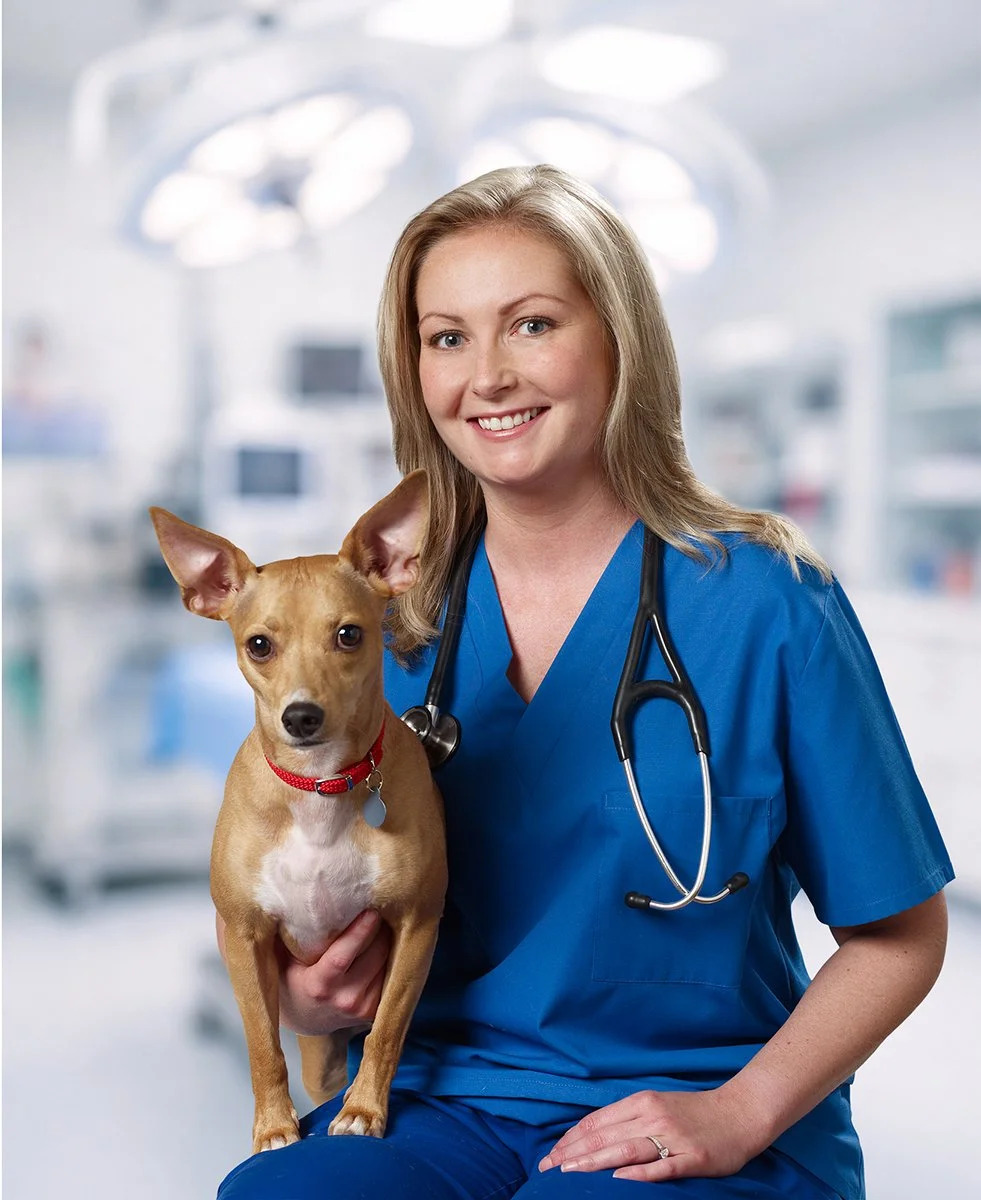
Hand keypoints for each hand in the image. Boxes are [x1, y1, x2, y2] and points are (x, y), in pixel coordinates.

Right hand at [215, 909, 391, 1035]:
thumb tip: (286, 891)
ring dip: (390, 936)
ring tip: (385, 915)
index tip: (371, 908)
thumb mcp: (284, 956)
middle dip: (380, 925)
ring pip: (388, 960)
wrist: (306, 1015)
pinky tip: (385, 937)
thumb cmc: (292, 972)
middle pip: (375, 953)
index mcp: (317, 985)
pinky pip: (393, 972)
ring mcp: (363, 1007)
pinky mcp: (378, 1010)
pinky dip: (392, 952)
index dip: (359, 932)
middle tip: (381, 898)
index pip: (341, 958)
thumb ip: (289, 930)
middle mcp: (343, 1000)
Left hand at [538, 1088, 764, 1181]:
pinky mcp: (693, 1158)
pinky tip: (619, 1179)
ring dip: (595, 1162)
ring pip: (626, 1149)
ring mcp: (673, 1138)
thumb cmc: (695, 1112)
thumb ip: (629, 1118)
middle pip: (606, 1135)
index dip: (572, 1138)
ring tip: (570, 1173)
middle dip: (574, 1153)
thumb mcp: (658, 1105)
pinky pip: (662, 1167)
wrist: (740, 1113)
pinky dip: (638, 1173)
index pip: (598, 1121)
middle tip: (548, 1168)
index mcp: (642, 1102)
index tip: (551, 1154)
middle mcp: (653, 1117)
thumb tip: (594, 1135)